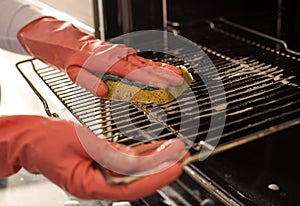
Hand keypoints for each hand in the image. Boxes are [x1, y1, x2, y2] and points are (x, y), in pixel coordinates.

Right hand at [0, 115, 188, 200]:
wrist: (33, 139)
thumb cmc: (48, 142)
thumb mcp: (80, 144)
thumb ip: (109, 152)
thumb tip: (135, 160)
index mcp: (89, 186)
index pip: (130, 186)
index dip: (156, 177)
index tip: (175, 167)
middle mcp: (98, 184)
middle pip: (136, 179)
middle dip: (162, 167)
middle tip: (182, 156)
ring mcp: (101, 175)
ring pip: (135, 170)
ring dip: (155, 160)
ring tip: (175, 149)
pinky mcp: (103, 164)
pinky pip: (126, 161)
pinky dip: (142, 154)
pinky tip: (157, 148)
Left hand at [17, 17, 183, 96]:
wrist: (72, 44)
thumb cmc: (74, 59)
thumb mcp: (76, 74)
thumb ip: (90, 83)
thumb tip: (103, 92)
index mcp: (110, 62)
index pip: (135, 73)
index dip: (152, 79)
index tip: (166, 84)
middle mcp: (120, 56)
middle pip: (146, 67)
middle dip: (165, 74)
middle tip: (180, 80)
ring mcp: (124, 54)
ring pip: (147, 63)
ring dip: (164, 70)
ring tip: (179, 75)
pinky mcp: (125, 55)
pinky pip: (143, 61)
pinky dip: (156, 66)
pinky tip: (164, 69)